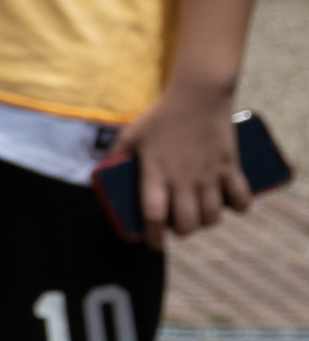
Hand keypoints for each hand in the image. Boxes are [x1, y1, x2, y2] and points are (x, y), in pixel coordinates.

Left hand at [98, 74, 250, 238]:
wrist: (197, 95)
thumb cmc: (159, 117)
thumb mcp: (130, 135)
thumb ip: (115, 156)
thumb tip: (99, 173)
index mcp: (156, 173)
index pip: (153, 215)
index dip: (152, 236)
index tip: (152, 244)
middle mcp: (183, 179)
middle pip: (187, 224)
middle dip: (181, 232)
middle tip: (177, 225)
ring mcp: (209, 174)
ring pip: (213, 217)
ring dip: (206, 222)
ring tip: (199, 215)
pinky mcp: (230, 167)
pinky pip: (241, 198)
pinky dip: (238, 207)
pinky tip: (229, 205)